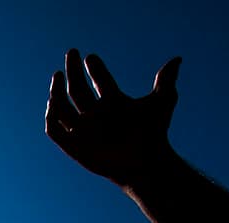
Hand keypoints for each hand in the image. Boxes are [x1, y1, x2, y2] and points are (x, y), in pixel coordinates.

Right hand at [45, 49, 181, 188]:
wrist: (144, 164)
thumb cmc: (154, 135)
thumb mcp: (162, 103)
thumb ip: (166, 81)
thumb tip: (177, 59)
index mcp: (114, 102)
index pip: (101, 80)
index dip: (95, 68)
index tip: (91, 58)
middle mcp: (97, 115)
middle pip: (78, 89)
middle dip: (73, 71)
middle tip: (72, 52)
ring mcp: (84, 130)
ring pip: (63, 108)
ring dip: (57, 91)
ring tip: (57, 74)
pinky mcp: (73, 146)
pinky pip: (55, 130)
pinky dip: (51, 117)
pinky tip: (53, 103)